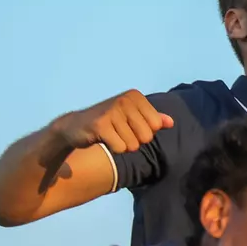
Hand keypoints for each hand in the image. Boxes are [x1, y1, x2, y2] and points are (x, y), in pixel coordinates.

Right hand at [50, 89, 173, 155]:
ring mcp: (111, 111)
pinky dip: (113, 148)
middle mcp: (124, 100)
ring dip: (122, 145)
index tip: (129, 125)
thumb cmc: (110, 123)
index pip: (156, 125)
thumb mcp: (133, 118)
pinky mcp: (100, 124)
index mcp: (135, 97)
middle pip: (146, 137)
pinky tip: (103, 139)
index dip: (144, 132)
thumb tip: (171, 122)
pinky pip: (120, 148)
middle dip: (134, 141)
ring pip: (133, 145)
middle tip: (118, 132)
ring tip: (111, 135)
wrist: (76, 126)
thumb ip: (154, 119)